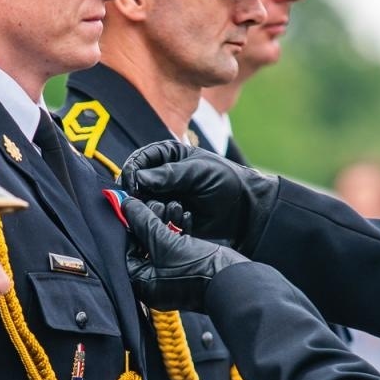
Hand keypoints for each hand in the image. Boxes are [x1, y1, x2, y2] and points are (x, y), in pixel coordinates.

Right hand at [119, 140, 278, 250]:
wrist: (247, 212)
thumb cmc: (227, 183)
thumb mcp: (199, 172)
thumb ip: (169, 174)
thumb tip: (138, 178)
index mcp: (168, 156)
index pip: (138, 160)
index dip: (132, 172)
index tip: (133, 187)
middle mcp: (161, 178)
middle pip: (134, 185)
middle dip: (140, 196)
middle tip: (150, 204)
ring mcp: (164, 199)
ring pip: (142, 206)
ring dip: (154, 210)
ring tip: (175, 212)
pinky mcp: (168, 219)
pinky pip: (155, 222)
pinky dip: (164, 222)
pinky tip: (182, 220)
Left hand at [122, 195, 247, 312]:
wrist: (236, 281)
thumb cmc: (198, 269)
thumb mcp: (165, 242)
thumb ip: (144, 223)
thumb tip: (126, 205)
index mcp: (143, 283)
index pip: (127, 250)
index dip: (130, 227)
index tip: (134, 207)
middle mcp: (155, 283)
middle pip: (144, 245)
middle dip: (151, 222)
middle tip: (157, 203)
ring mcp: (172, 276)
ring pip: (162, 244)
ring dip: (166, 222)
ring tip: (174, 205)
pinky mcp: (188, 269)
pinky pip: (177, 247)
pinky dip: (179, 231)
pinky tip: (185, 215)